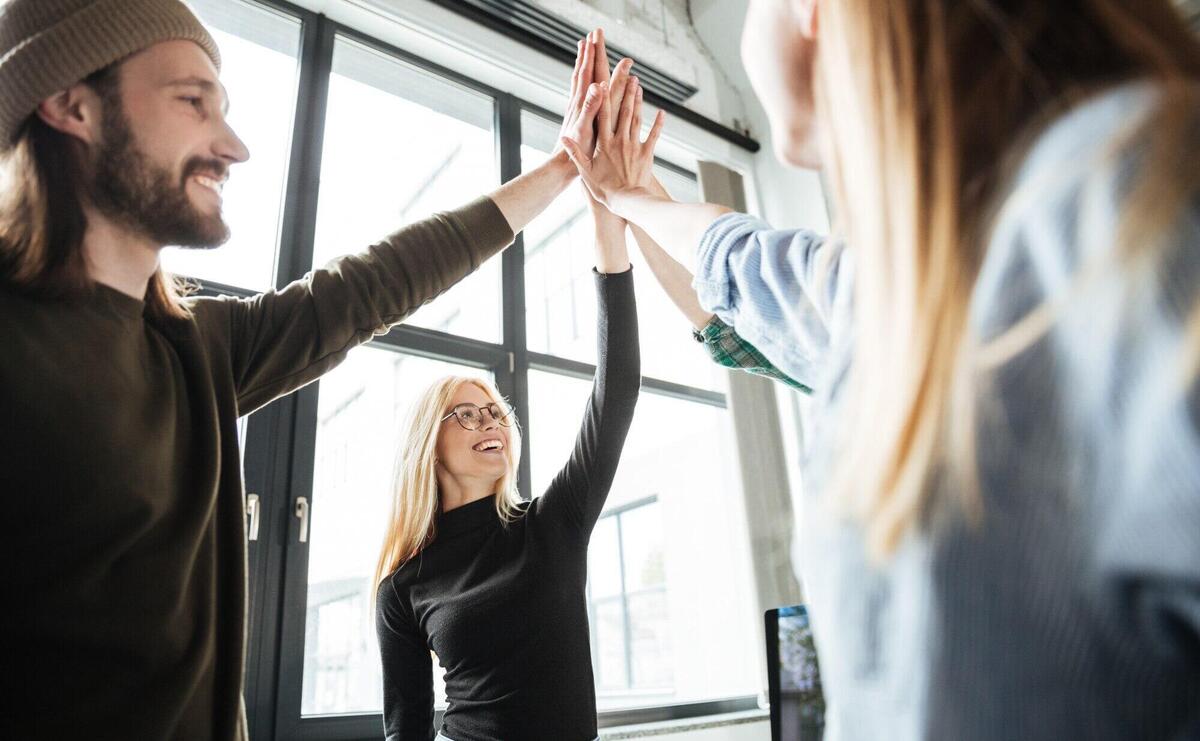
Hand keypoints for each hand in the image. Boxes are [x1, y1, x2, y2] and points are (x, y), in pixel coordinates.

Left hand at [554, 32, 605, 160]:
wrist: (561, 166)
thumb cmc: (575, 151)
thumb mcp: (585, 128)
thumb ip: (590, 106)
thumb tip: (597, 85)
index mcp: (581, 104)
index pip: (587, 73)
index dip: (591, 55)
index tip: (594, 37)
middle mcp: (577, 103)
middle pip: (582, 72)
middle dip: (587, 54)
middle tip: (590, 35)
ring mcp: (576, 110)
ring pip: (580, 82)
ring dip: (583, 65)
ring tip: (585, 52)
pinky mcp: (577, 117)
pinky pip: (582, 94)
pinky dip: (586, 83)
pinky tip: (589, 84)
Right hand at [561, 73, 664, 219]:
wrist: (628, 201)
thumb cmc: (605, 190)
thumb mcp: (585, 172)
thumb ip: (575, 154)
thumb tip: (563, 138)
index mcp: (604, 144)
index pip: (603, 116)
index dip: (603, 98)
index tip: (603, 82)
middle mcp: (620, 141)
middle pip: (623, 112)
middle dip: (625, 92)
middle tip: (628, 75)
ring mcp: (635, 146)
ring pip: (637, 119)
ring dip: (638, 101)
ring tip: (639, 86)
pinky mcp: (647, 154)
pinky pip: (654, 136)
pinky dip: (658, 123)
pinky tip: (661, 112)